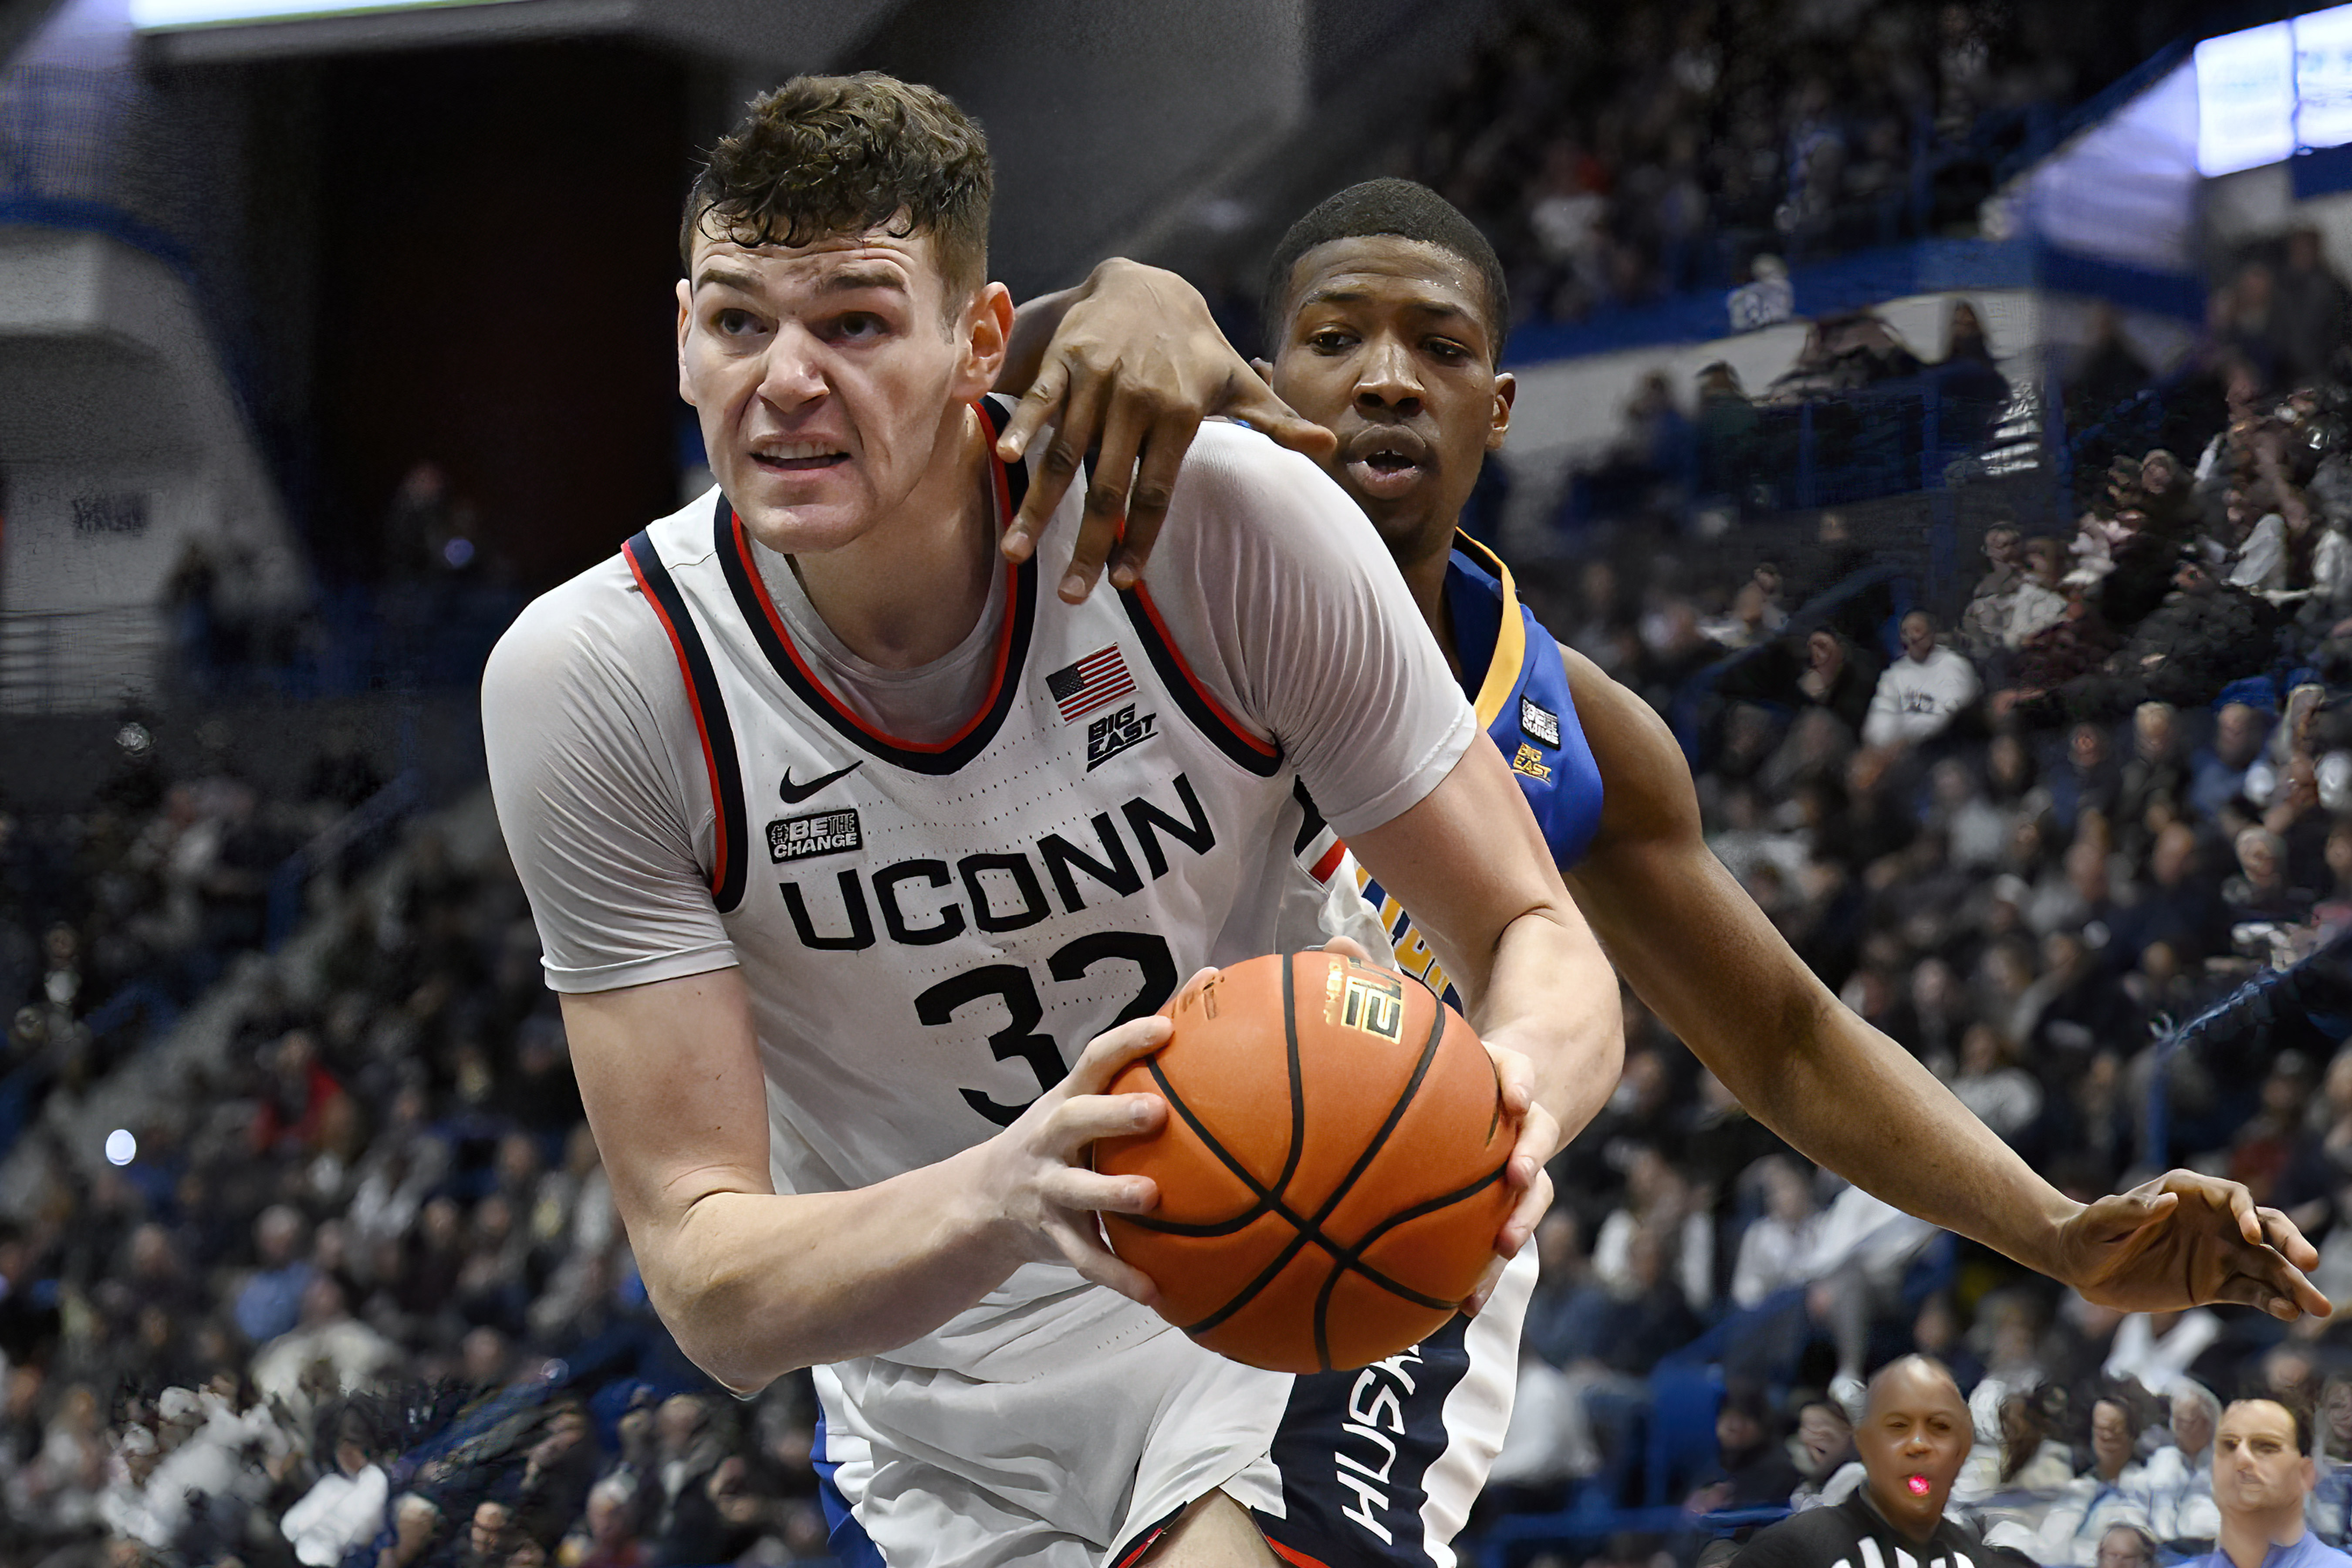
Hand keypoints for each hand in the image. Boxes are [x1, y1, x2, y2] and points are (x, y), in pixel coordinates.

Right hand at [970, 1011, 1172, 1305]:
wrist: (983, 1201)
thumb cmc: (1061, 1139)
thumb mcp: (1083, 1100)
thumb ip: (1139, 1063)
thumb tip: (1211, 989)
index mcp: (1066, 1100)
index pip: (1094, 1060)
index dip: (1127, 1042)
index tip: (1168, 1027)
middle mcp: (1051, 1139)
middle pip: (1076, 1119)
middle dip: (1112, 1114)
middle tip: (1156, 1113)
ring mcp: (1046, 1188)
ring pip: (1076, 1191)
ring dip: (1112, 1194)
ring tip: (1152, 1199)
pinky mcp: (1051, 1235)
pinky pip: (1086, 1258)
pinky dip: (1118, 1275)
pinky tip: (1157, 1294)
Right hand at [996, 259, 1335, 601]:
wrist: (1146, 282)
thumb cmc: (1196, 348)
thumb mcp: (1238, 381)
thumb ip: (1276, 421)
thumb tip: (1329, 446)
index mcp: (1179, 414)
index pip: (1157, 492)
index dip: (1140, 540)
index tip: (1124, 583)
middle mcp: (1138, 400)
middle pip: (1109, 486)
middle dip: (1087, 543)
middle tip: (1069, 595)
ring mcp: (1097, 381)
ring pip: (1065, 454)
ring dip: (1038, 506)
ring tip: (1015, 553)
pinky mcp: (1064, 361)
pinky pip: (1040, 401)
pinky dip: (1022, 430)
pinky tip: (1002, 463)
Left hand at [1316, 936, 1552, 1316]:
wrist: (1554, 1062)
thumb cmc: (1470, 1043)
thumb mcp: (1438, 1009)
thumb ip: (1384, 981)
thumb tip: (1329, 943)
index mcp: (1507, 1071)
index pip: (1521, 1070)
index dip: (1519, 1079)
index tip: (1514, 1093)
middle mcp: (1527, 1120)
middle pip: (1538, 1145)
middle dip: (1529, 1166)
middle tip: (1514, 1183)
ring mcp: (1529, 1161)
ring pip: (1531, 1199)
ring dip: (1516, 1228)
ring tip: (1492, 1265)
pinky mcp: (1517, 1194)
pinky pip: (1502, 1233)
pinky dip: (1482, 1269)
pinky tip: (1452, 1310)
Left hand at [2058, 1168, 2329, 1318]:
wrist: (2084, 1266)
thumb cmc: (2090, 1232)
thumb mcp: (2102, 1219)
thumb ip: (2132, 1210)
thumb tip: (2167, 1202)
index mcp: (2190, 1193)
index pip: (2234, 1196)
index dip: (2247, 1213)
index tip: (2253, 1236)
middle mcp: (2214, 1221)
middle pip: (2265, 1227)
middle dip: (2290, 1243)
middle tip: (2310, 1263)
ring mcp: (2218, 1254)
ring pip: (2267, 1265)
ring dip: (2293, 1283)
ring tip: (2318, 1306)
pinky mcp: (2214, 1285)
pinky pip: (2250, 1293)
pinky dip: (2270, 1302)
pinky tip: (2288, 1313)